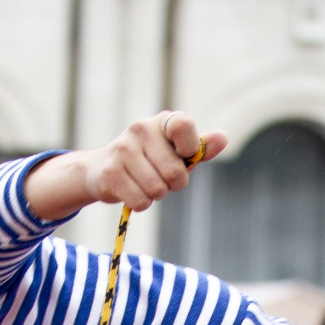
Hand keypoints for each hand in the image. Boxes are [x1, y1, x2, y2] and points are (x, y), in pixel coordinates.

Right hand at [24, 113, 228, 223]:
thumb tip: (223, 138)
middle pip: (175, 173)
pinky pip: (141, 201)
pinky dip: (141, 203)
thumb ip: (200, 148)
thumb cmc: (149, 160)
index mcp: (162, 121)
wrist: (101, 169)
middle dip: (173, 184)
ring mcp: (123, 149)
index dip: (189, 148)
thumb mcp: (176, 153)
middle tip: (160, 177)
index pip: (184, 125)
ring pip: (158, 190)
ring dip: (155, 195)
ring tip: (144, 183)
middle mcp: (141, 129)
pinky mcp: (110, 173)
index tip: (183, 156)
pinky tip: (131, 190)